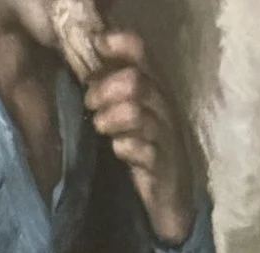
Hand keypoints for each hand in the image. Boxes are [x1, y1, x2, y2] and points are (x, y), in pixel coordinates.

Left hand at [83, 32, 195, 245]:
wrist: (173, 202)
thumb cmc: (146, 155)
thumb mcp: (131, 118)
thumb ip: (115, 93)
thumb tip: (86, 72)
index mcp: (157, 89)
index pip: (142, 52)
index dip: (119, 43)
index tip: (97, 46)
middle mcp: (165, 107)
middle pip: (135, 80)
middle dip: (105, 87)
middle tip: (89, 101)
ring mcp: (167, 137)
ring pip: (137, 112)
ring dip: (111, 117)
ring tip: (99, 127)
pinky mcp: (164, 166)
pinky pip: (143, 149)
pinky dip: (124, 147)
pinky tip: (117, 150)